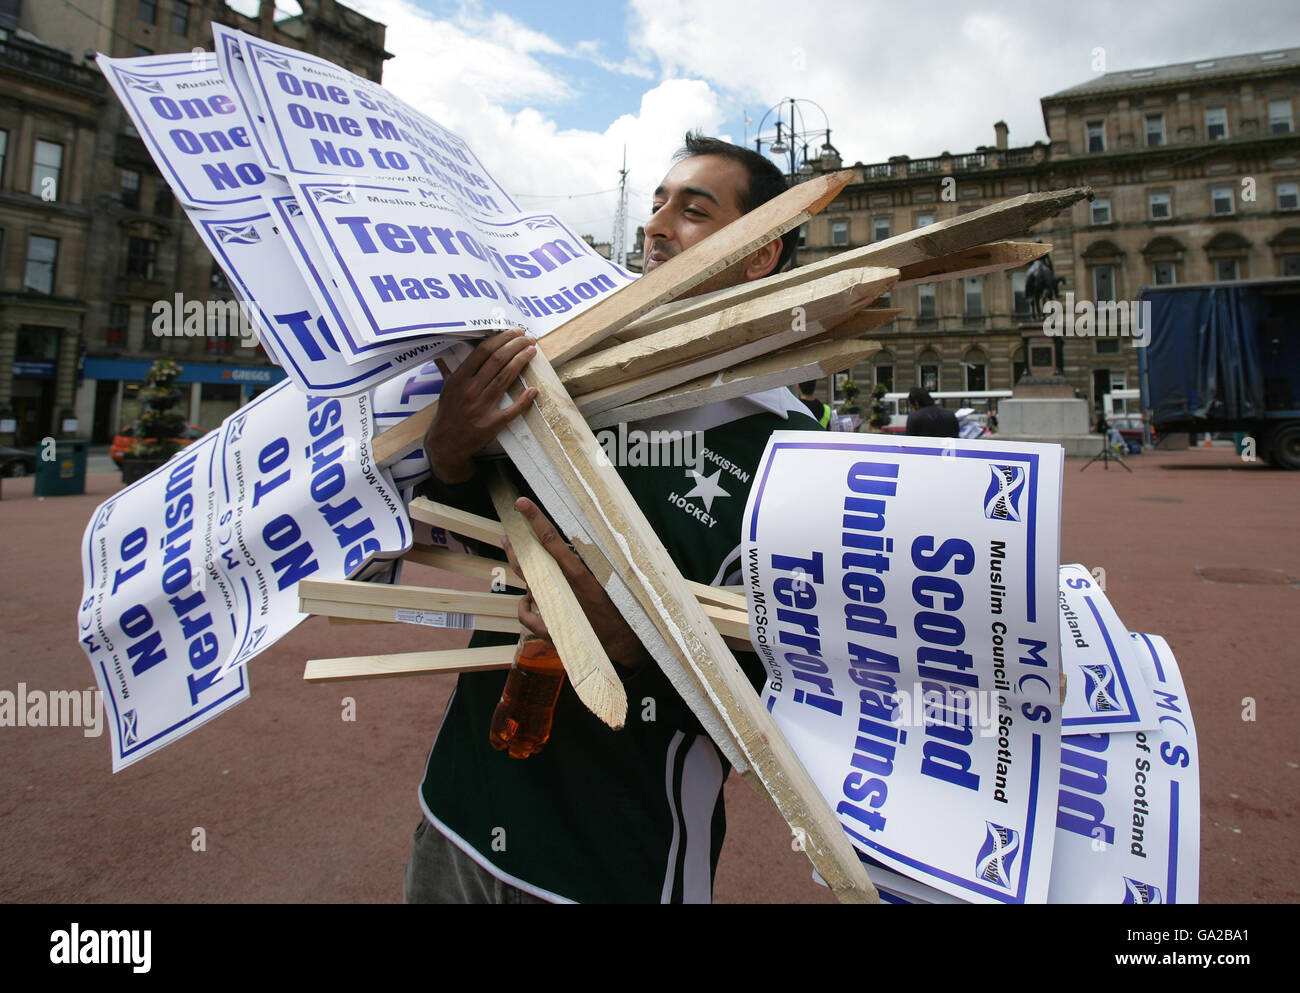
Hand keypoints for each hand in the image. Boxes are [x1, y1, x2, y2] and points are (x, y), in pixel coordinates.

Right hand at [424, 329, 538, 483]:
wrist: (447, 443)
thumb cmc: (449, 413)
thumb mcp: (446, 388)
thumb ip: (449, 369)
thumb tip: (447, 350)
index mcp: (459, 378)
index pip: (483, 351)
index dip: (501, 339)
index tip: (514, 333)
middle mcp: (470, 390)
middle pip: (497, 360)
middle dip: (515, 345)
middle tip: (528, 339)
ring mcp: (482, 406)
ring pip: (505, 378)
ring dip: (521, 361)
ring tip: (532, 351)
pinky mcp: (492, 423)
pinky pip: (511, 410)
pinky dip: (524, 400)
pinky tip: (534, 389)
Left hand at [502, 497, 651, 670]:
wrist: (624, 648)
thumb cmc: (624, 612)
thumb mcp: (614, 581)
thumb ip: (595, 563)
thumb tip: (576, 546)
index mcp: (580, 576)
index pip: (552, 541)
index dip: (536, 520)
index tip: (522, 504)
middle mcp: (563, 592)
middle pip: (529, 563)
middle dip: (517, 545)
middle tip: (508, 534)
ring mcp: (553, 611)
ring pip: (528, 585)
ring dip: (522, 571)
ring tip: (516, 558)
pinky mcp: (549, 630)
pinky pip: (526, 614)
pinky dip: (524, 605)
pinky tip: (526, 600)